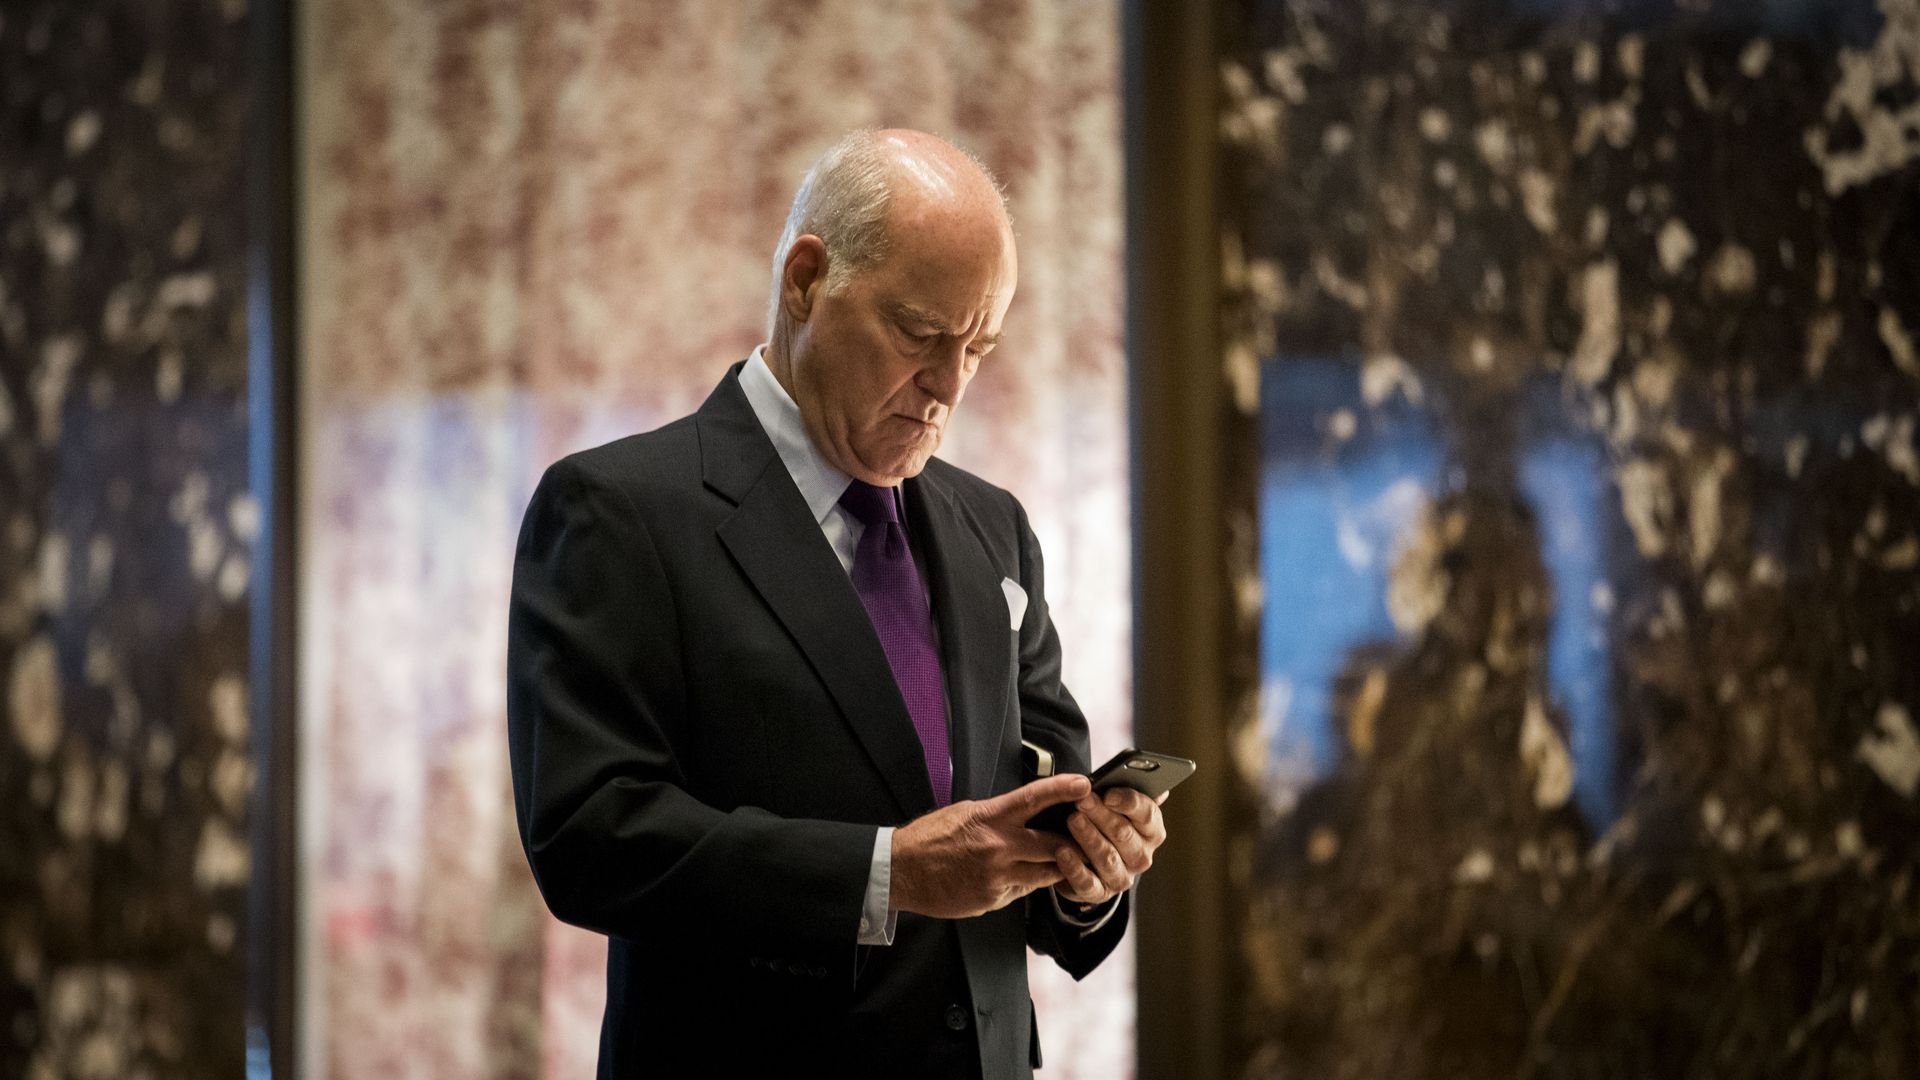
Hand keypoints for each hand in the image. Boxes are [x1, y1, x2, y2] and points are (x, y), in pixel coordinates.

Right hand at [891, 773, 1091, 918]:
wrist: (902, 870)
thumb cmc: (930, 838)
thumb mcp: (966, 812)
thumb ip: (999, 816)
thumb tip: (1026, 814)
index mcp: (990, 818)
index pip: (1034, 798)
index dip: (1063, 789)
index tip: (1083, 784)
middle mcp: (998, 847)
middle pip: (1055, 845)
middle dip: (1073, 842)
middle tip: (1083, 837)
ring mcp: (997, 876)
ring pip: (1046, 874)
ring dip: (1056, 867)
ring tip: (1059, 860)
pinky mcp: (993, 899)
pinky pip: (1022, 891)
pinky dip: (1025, 883)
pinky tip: (1015, 876)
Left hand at [1052, 788, 1168, 907]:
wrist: (1085, 856)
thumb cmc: (1101, 821)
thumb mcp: (1113, 803)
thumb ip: (1127, 791)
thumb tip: (1159, 789)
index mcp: (1152, 830)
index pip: (1147, 814)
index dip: (1128, 802)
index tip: (1108, 793)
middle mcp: (1142, 856)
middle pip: (1124, 834)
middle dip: (1101, 815)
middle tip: (1081, 800)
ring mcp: (1122, 877)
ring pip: (1107, 857)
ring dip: (1089, 837)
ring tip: (1072, 819)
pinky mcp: (1100, 893)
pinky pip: (1088, 883)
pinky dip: (1074, 868)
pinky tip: (1062, 852)